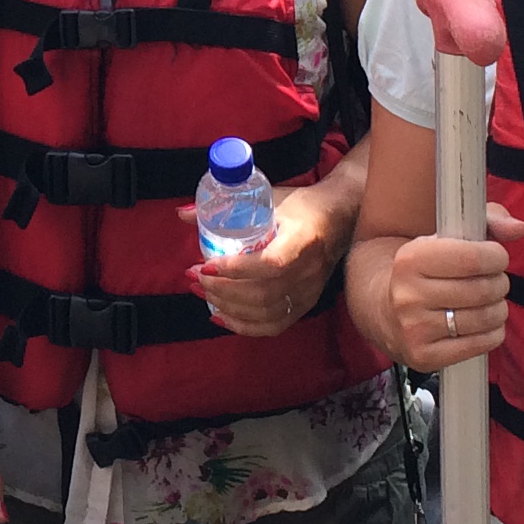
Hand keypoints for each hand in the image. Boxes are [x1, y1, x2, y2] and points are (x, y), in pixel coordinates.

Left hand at [187, 181, 342, 337]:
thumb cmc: (301, 205)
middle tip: (195, 276)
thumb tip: (183, 214)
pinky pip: (275, 325)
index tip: (207, 263)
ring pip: (266, 312)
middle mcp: (309, 270)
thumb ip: (227, 205)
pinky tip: (220, 316)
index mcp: (302, 238)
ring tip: (201, 291)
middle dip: (222, 289)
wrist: (340, 218)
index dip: (236, 269)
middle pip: (264, 293)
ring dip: (227, 306)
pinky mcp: (307, 304)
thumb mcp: (268, 197)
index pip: (271, 263)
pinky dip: (244, 326)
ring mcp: (309, 291)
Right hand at [352, 210, 523, 373]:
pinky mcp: (423, 356)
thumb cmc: (427, 270)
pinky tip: (484, 324)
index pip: (472, 258)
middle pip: (482, 290)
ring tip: (489, 302)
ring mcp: (414, 328)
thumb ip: (487, 222)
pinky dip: (493, 333)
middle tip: (493, 281)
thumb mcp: (447, 236)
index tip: (496, 257)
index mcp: (411, 259)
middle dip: (499, 283)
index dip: (496, 256)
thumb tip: (520, 228)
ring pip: (484, 318)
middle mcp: (408, 295)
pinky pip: (480, 344)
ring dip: (498, 309)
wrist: (383, 310)